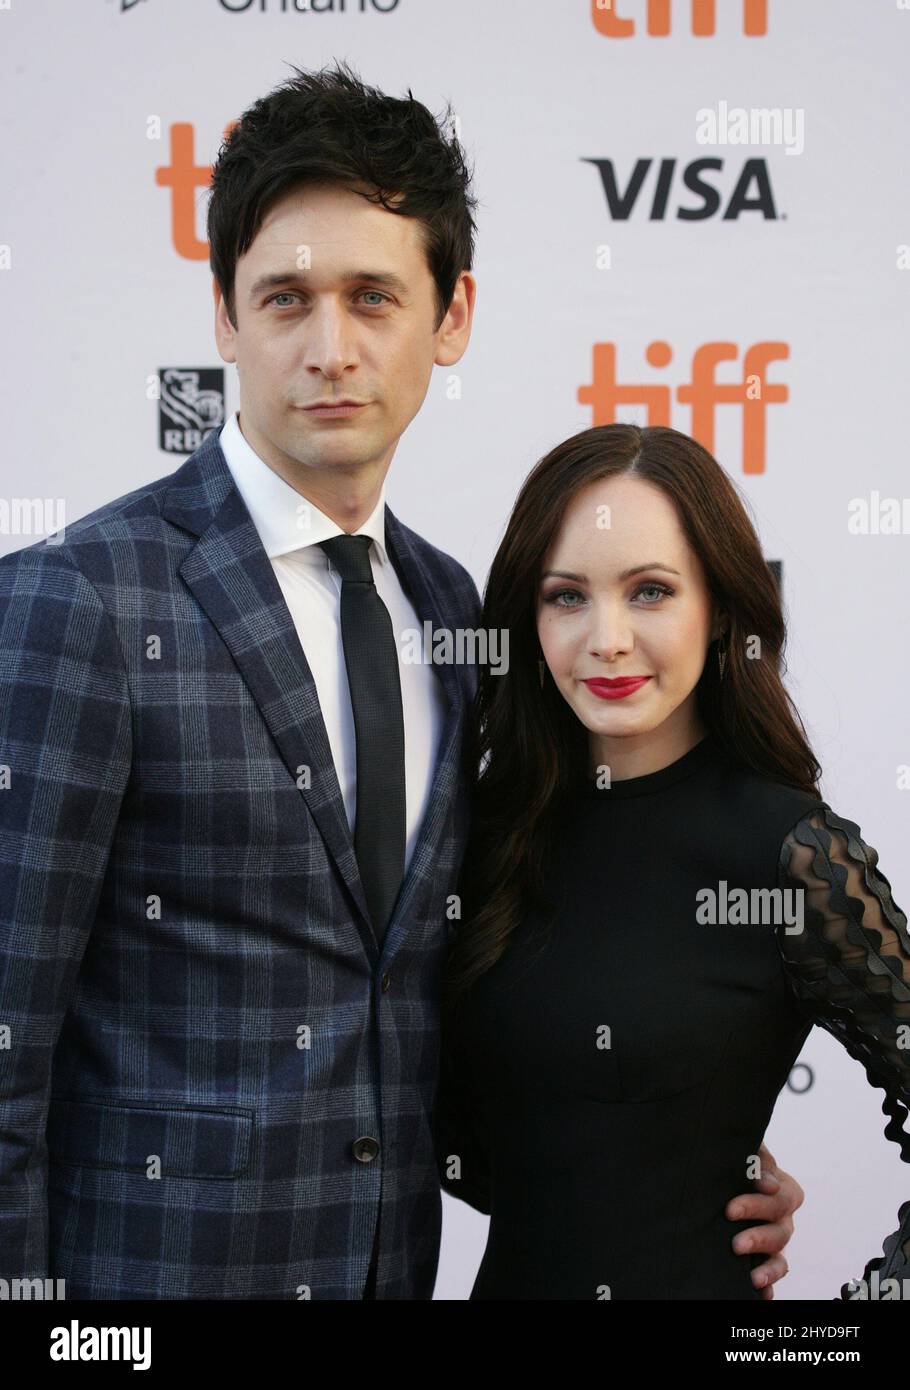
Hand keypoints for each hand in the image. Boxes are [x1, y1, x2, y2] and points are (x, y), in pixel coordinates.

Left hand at [724, 1142, 804, 1299]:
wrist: (727, 1180)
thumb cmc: (739, 1163)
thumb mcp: (747, 1152)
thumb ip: (755, 1156)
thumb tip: (761, 1173)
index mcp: (784, 1189)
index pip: (780, 1195)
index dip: (763, 1200)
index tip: (743, 1198)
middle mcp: (783, 1218)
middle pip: (779, 1228)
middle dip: (758, 1233)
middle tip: (733, 1233)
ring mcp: (776, 1240)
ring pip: (779, 1256)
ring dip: (767, 1266)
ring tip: (753, 1276)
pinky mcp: (766, 1259)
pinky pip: (773, 1275)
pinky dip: (770, 1285)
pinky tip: (761, 1294)